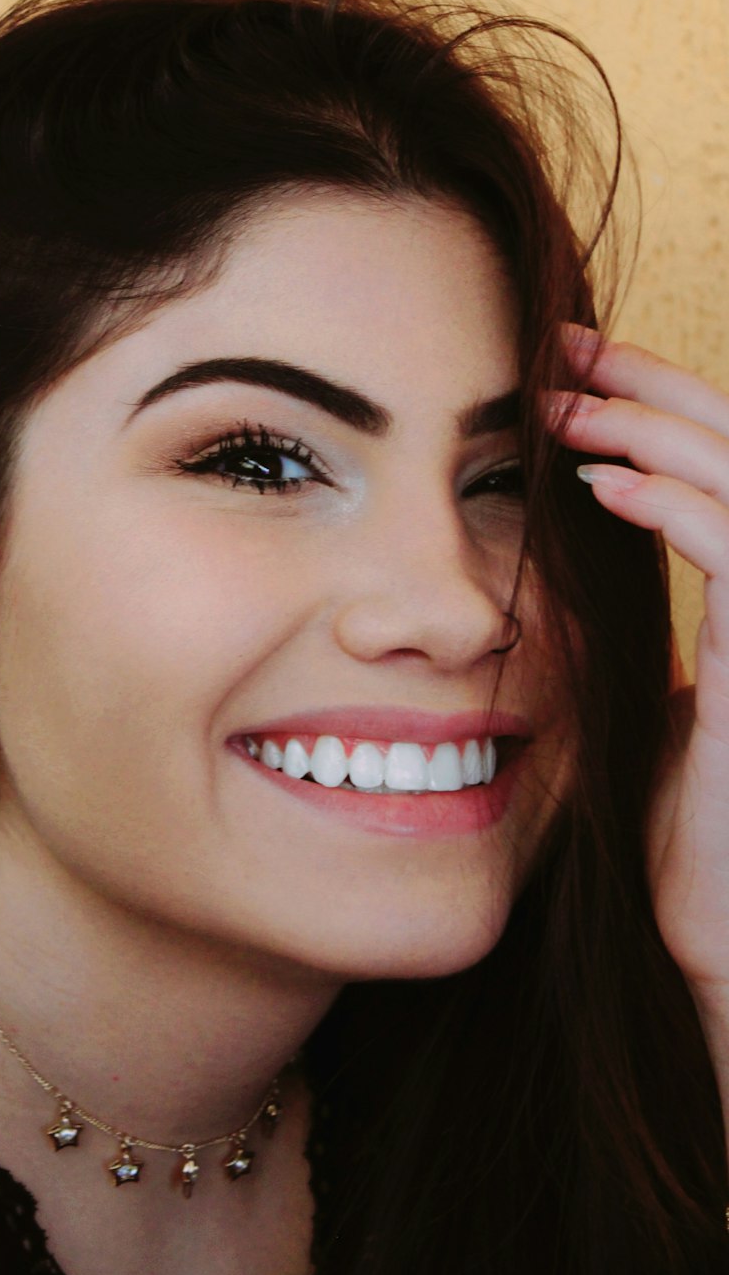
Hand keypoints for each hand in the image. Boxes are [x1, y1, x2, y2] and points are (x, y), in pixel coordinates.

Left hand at [546, 324, 728, 1009]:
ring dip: (654, 430)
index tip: (567, 369)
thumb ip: (642, 631)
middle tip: (562, 346)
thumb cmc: (685, 823)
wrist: (720, 928)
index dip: (651, 403)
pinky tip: (604, 486)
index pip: (715, 462)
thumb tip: (587, 573)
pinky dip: (677, 506)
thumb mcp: (655, 698)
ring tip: (567, 406)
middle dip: (649, 385)